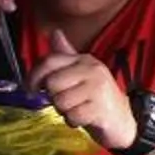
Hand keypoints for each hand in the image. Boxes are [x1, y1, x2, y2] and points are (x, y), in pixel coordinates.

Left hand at [30, 28, 136, 152]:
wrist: (123, 120)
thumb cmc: (96, 98)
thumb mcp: (80, 74)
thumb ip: (66, 56)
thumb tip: (55, 33)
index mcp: (84, 60)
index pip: (50, 61)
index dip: (34, 76)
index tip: (31, 88)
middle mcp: (92, 70)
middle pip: (52, 83)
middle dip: (53, 97)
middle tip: (66, 101)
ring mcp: (97, 88)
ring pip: (60, 101)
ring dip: (64, 111)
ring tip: (77, 109)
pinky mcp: (100, 108)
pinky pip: (72, 116)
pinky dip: (74, 121)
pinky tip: (84, 118)